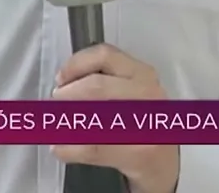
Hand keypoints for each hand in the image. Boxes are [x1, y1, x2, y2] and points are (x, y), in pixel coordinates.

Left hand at [51, 44, 178, 192]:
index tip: (61, 78)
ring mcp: (146, 124)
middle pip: (96, 87)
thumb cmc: (143, 123)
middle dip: (67, 95)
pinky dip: (69, 148)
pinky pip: (93, 147)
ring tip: (53, 127)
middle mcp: (148, 94)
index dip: (76, 64)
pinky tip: (60, 148)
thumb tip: (62, 82)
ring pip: (93, 117)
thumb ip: (105, 80)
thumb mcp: (132, 92)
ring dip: (65, 122)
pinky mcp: (139, 152)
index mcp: (142, 73)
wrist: (165, 163)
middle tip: (54, 104)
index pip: (104, 56)